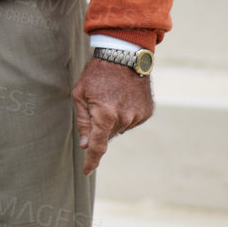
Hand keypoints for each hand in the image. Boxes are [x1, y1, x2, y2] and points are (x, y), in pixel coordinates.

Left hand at [71, 58, 154, 174]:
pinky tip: (123, 98)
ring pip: (120, 129)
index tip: (86, 170)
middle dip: (100, 127)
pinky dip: (125, 114)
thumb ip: (84, 122)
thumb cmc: (96, 74)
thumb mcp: (80, 95)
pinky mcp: (147, 112)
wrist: (124, 56)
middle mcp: (124, 118)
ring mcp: (138, 116)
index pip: (97, 146)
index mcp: (105, 115)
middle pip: (107, 136)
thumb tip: (85, 146)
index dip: (91, 161)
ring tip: (111, 97)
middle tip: (97, 105)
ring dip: (113, 120)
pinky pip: (132, 121)